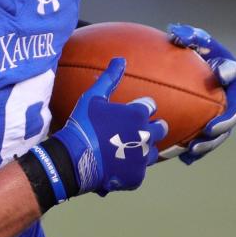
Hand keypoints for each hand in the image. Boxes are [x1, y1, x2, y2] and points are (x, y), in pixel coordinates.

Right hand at [33, 58, 167, 198]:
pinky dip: (130, 169)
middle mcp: (146, 135)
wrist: (74, 159)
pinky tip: (117, 166)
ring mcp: (143, 158)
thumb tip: (120, 59)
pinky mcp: (138, 177)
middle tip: (133, 133)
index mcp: (139, 114)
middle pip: (160, 128)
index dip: (140, 108)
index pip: (151, 106)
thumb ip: (109, 78)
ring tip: (125, 151)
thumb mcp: (93, 97)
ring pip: (152, 151)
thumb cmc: (83, 125)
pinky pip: (139, 171)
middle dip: (151, 128)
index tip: (128, 114)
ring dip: (143, 150)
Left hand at [162, 23, 235, 163]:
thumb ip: (186, 36)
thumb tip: (175, 33)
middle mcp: (232, 95)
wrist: (189, 73)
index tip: (219, 75)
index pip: (232, 70)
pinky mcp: (213, 128)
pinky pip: (207, 142)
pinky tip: (184, 157)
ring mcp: (225, 114)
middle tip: (210, 129)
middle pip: (235, 112)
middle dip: (224, 122)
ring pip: (222, 133)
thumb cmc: (190, 53)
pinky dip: (197, 151)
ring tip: (193, 149)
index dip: (228, 72)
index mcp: (229, 71)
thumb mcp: (189, 42)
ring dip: (209, 143)